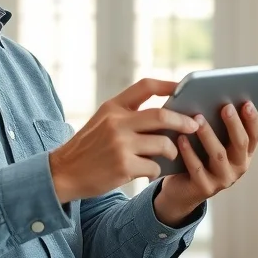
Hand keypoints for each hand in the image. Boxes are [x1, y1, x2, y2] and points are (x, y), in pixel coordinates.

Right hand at [48, 79, 199, 203]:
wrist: (63, 172)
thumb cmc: (88, 147)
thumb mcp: (102, 121)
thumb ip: (128, 115)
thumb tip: (167, 114)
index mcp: (113, 107)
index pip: (145, 86)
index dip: (169, 85)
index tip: (184, 87)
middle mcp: (117, 122)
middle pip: (162, 116)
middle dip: (183, 122)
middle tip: (194, 126)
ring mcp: (120, 145)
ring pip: (163, 144)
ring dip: (172, 151)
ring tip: (169, 155)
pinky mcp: (123, 167)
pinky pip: (154, 167)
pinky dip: (156, 171)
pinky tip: (148, 172)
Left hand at [154, 101, 257, 223]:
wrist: (182, 190)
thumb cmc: (199, 157)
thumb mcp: (212, 142)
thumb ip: (217, 126)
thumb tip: (213, 98)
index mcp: (243, 154)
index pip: (254, 136)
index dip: (252, 120)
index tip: (247, 103)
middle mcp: (238, 167)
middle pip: (240, 143)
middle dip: (233, 124)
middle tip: (225, 106)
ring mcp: (223, 180)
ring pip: (218, 155)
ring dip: (208, 135)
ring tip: (197, 119)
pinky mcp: (204, 188)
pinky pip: (197, 168)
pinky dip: (189, 152)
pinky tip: (181, 138)